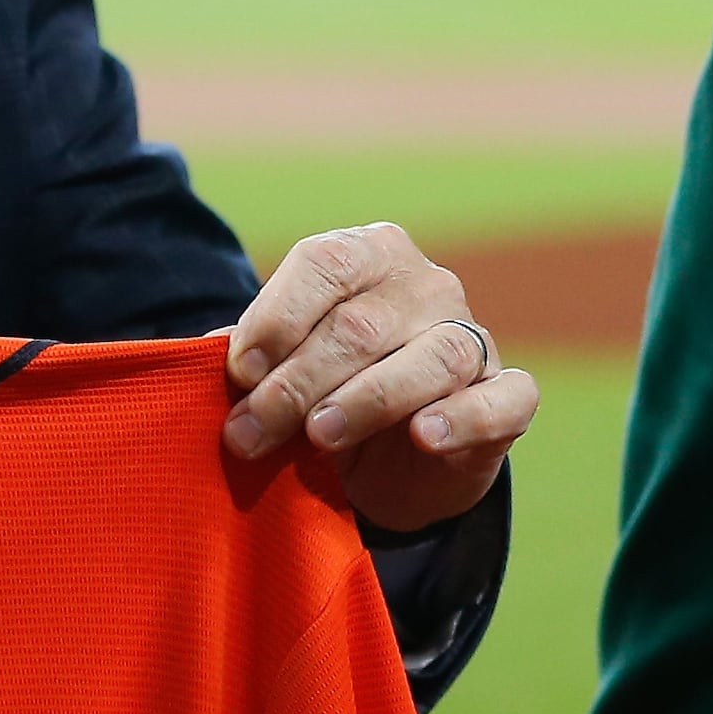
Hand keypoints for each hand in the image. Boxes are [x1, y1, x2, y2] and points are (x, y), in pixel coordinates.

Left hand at [223, 223, 536, 533]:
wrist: (394, 460)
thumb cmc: (326, 392)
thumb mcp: (283, 368)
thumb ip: (252, 357)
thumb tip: (204, 356)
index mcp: (370, 253)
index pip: (327, 263)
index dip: (278, 317)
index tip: (237, 373)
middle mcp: (427, 285)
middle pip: (363, 324)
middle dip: (297, 382)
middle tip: (250, 434)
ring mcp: (474, 337)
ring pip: (433, 358)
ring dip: (369, 398)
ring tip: (320, 435)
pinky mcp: (508, 396)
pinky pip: (503, 399)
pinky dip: (465, 417)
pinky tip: (425, 435)